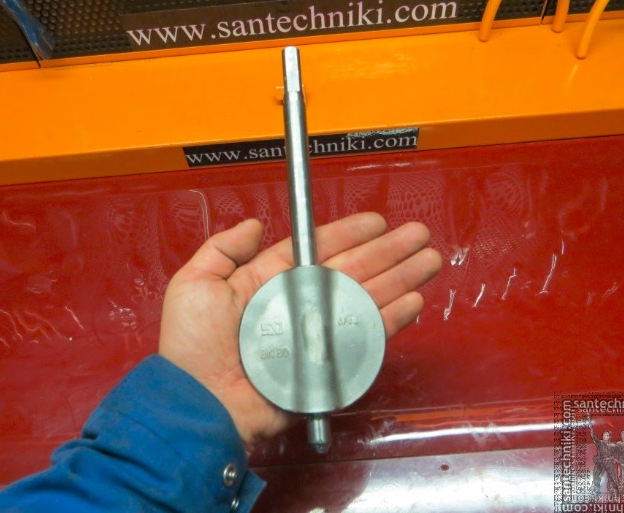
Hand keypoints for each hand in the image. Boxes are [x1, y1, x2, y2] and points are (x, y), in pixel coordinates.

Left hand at [158, 213, 441, 449]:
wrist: (201, 403)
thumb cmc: (194, 345)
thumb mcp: (195, 284)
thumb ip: (223, 248)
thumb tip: (254, 222)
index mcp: (271, 282)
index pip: (318, 250)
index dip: (348, 234)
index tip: (376, 220)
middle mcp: (300, 305)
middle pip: (353, 271)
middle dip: (388, 251)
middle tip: (419, 233)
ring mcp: (318, 334)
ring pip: (367, 298)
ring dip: (400, 277)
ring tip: (429, 259)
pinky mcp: (330, 364)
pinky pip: (367, 337)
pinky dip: (392, 319)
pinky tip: (414, 300)